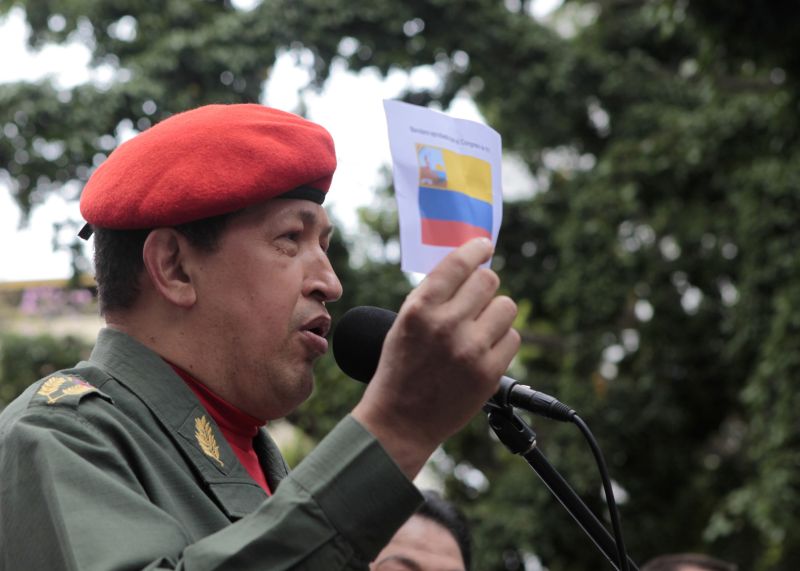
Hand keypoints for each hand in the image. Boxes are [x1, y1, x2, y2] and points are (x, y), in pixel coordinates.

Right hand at [352, 238, 519, 477]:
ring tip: (479, 330)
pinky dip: (501, 341)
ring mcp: (470, 350)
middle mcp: (446, 325)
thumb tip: (467, 264)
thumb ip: (433, 294)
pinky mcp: (489, 373)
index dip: (476, 249)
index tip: (484, 246)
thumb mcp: (403, 323)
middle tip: (476, 300)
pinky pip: (513, 338)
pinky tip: (483, 351)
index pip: (459, 263)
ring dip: (495, 314)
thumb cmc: (400, 368)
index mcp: (419, 308)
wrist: (400, 421)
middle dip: (484, 286)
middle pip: (489, 281)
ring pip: (506, 307)